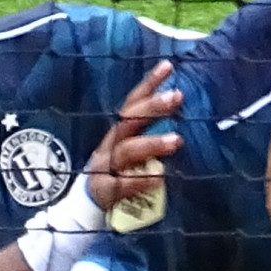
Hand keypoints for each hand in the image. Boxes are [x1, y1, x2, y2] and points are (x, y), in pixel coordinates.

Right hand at [83, 63, 184, 219]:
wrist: (88, 204)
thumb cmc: (120, 171)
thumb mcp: (134, 149)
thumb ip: (152, 135)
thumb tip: (182, 117)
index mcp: (119, 131)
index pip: (134, 101)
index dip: (149, 83)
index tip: (168, 66)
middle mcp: (111, 143)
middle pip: (130, 120)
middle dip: (153, 107)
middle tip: (176, 97)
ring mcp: (106, 165)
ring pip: (127, 150)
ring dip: (152, 143)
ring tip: (177, 141)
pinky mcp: (105, 189)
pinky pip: (122, 184)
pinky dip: (140, 181)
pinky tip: (159, 179)